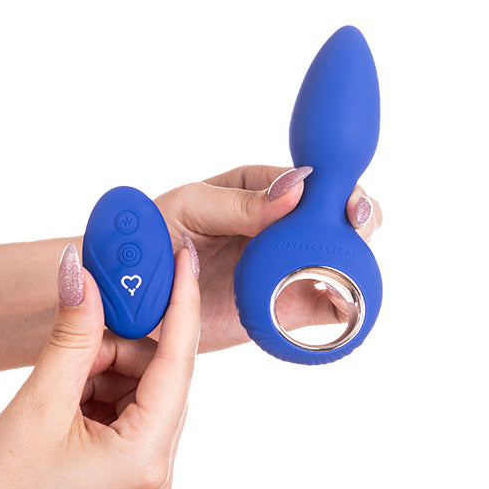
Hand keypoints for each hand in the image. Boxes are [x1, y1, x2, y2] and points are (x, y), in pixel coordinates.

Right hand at [0, 243, 199, 488]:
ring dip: (104, 370)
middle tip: (77, 336)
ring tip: (60, 382)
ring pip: (141, 391)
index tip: (182, 258)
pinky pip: (127, 411)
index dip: (181, 304)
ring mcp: (142, 475)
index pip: (178, 363)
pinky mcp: (125, 473)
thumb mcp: (39, 400)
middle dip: (117, 347)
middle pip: (158, 376)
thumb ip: (71, 334)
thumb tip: (82, 273)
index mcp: (146, 458)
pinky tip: (65, 397)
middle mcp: (157, 469)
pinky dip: (100, 390)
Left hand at [154, 165, 381, 352]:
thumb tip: (297, 188)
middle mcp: (281, 226)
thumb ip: (241, 202)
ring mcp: (287, 267)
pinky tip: (348, 304)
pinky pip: (328, 307)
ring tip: (351, 271)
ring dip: (356, 263)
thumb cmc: (153, 239)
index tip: (346, 202)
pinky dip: (347, 307)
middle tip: (354, 230)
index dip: (337, 188)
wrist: (132, 300)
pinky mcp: (287, 307)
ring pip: (341, 259)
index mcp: (260, 189)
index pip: (313, 181)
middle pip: (336, 218)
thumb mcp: (190, 208)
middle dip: (356, 221)